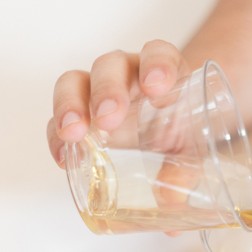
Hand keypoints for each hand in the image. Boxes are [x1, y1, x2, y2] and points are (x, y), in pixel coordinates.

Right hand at [46, 40, 189, 167]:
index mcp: (164, 71)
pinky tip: (63, 158)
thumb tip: (173, 198)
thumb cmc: (184, 126)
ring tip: (74, 133)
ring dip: (71, 105)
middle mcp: (129, 74)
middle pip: (111, 65)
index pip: (158, 53)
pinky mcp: (81, 114)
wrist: (170, 126)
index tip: (156, 87)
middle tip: (109, 117)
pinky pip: (60, 118)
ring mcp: (99, 91)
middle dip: (107, 89)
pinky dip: (57, 136)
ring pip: (76, 82)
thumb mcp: (194, 146)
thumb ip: (190, 168)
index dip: (156, 64)